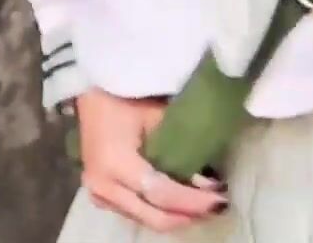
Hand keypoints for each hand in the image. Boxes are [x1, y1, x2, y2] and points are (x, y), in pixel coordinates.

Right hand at [75, 88, 227, 230]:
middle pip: (152, 216)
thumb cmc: (127, 97)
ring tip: (202, 205)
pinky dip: (159, 211)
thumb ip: (180, 151)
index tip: (220, 200)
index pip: (160, 192)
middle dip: (187, 216)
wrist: (92, 93)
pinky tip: (180, 204)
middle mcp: (103, 186)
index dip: (192, 201)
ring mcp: (98, 195)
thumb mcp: (157, 117)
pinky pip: (134, 212)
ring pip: (144, 219)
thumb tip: (207, 181)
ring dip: (175, 216)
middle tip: (216, 207)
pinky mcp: (100, 196)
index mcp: (116, 163)